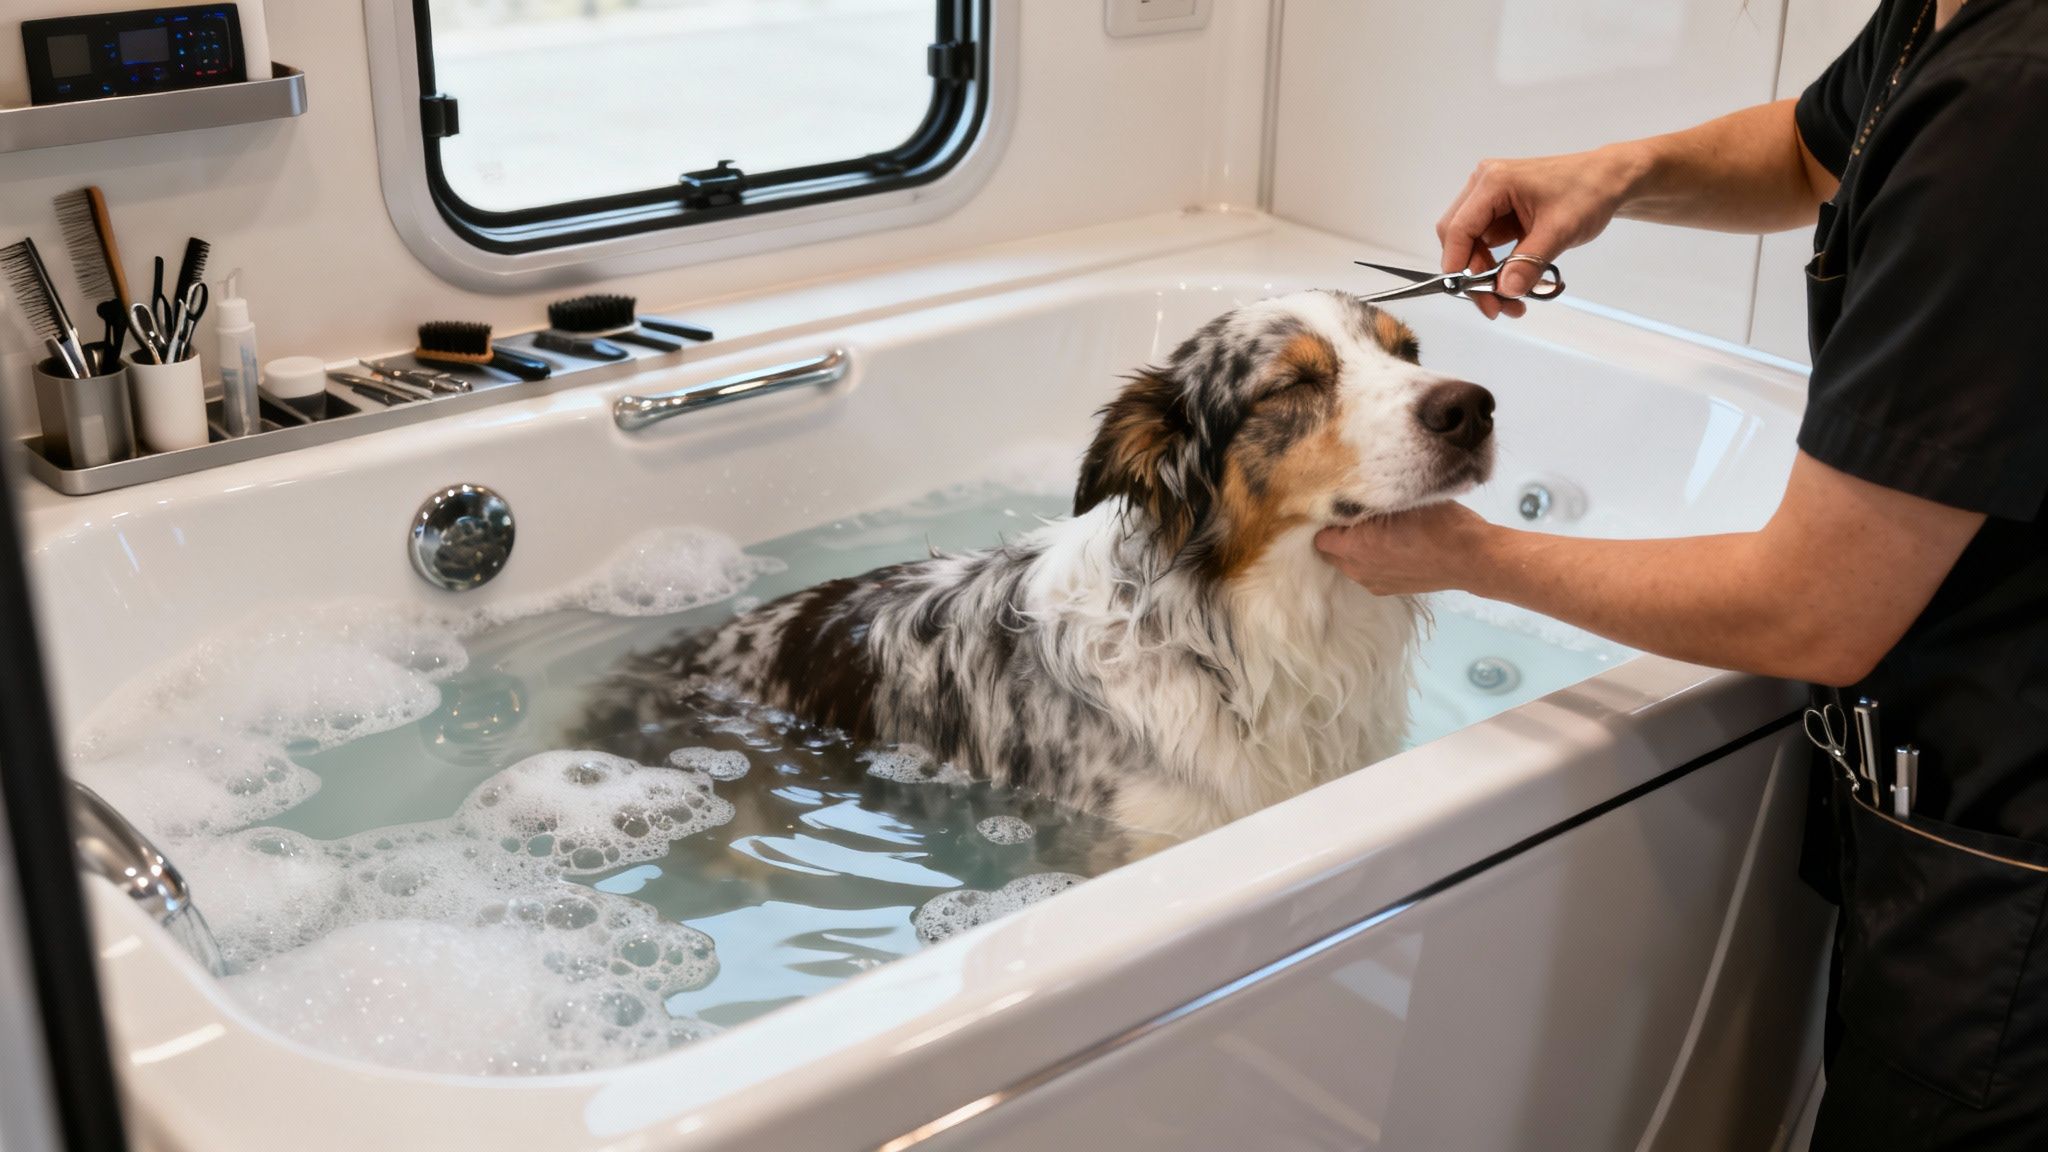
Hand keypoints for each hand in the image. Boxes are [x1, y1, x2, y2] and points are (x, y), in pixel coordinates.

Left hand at [1314, 502, 1495, 596]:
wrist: (1472, 558)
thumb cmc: (1440, 523)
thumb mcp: (1402, 501)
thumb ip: (1371, 500)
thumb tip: (1352, 493)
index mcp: (1355, 547)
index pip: (1319, 534)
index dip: (1326, 518)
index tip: (1338, 504)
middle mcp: (1358, 569)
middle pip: (1330, 551)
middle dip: (1336, 534)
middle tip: (1353, 515)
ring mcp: (1373, 583)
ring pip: (1348, 563)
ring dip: (1353, 548)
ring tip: (1373, 529)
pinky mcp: (1389, 589)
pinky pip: (1366, 572)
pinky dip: (1369, 559)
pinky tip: (1389, 545)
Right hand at [1436, 146, 1637, 318]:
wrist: (1610, 180)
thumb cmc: (1589, 193)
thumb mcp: (1560, 230)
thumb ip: (1529, 262)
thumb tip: (1505, 290)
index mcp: (1493, 182)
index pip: (1458, 229)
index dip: (1457, 265)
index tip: (1469, 294)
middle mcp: (1484, 186)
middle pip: (1458, 238)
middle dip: (1473, 276)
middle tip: (1496, 305)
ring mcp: (1491, 199)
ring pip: (1471, 246)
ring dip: (1486, 276)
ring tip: (1512, 301)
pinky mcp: (1501, 212)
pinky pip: (1488, 245)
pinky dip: (1498, 268)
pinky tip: (1517, 284)